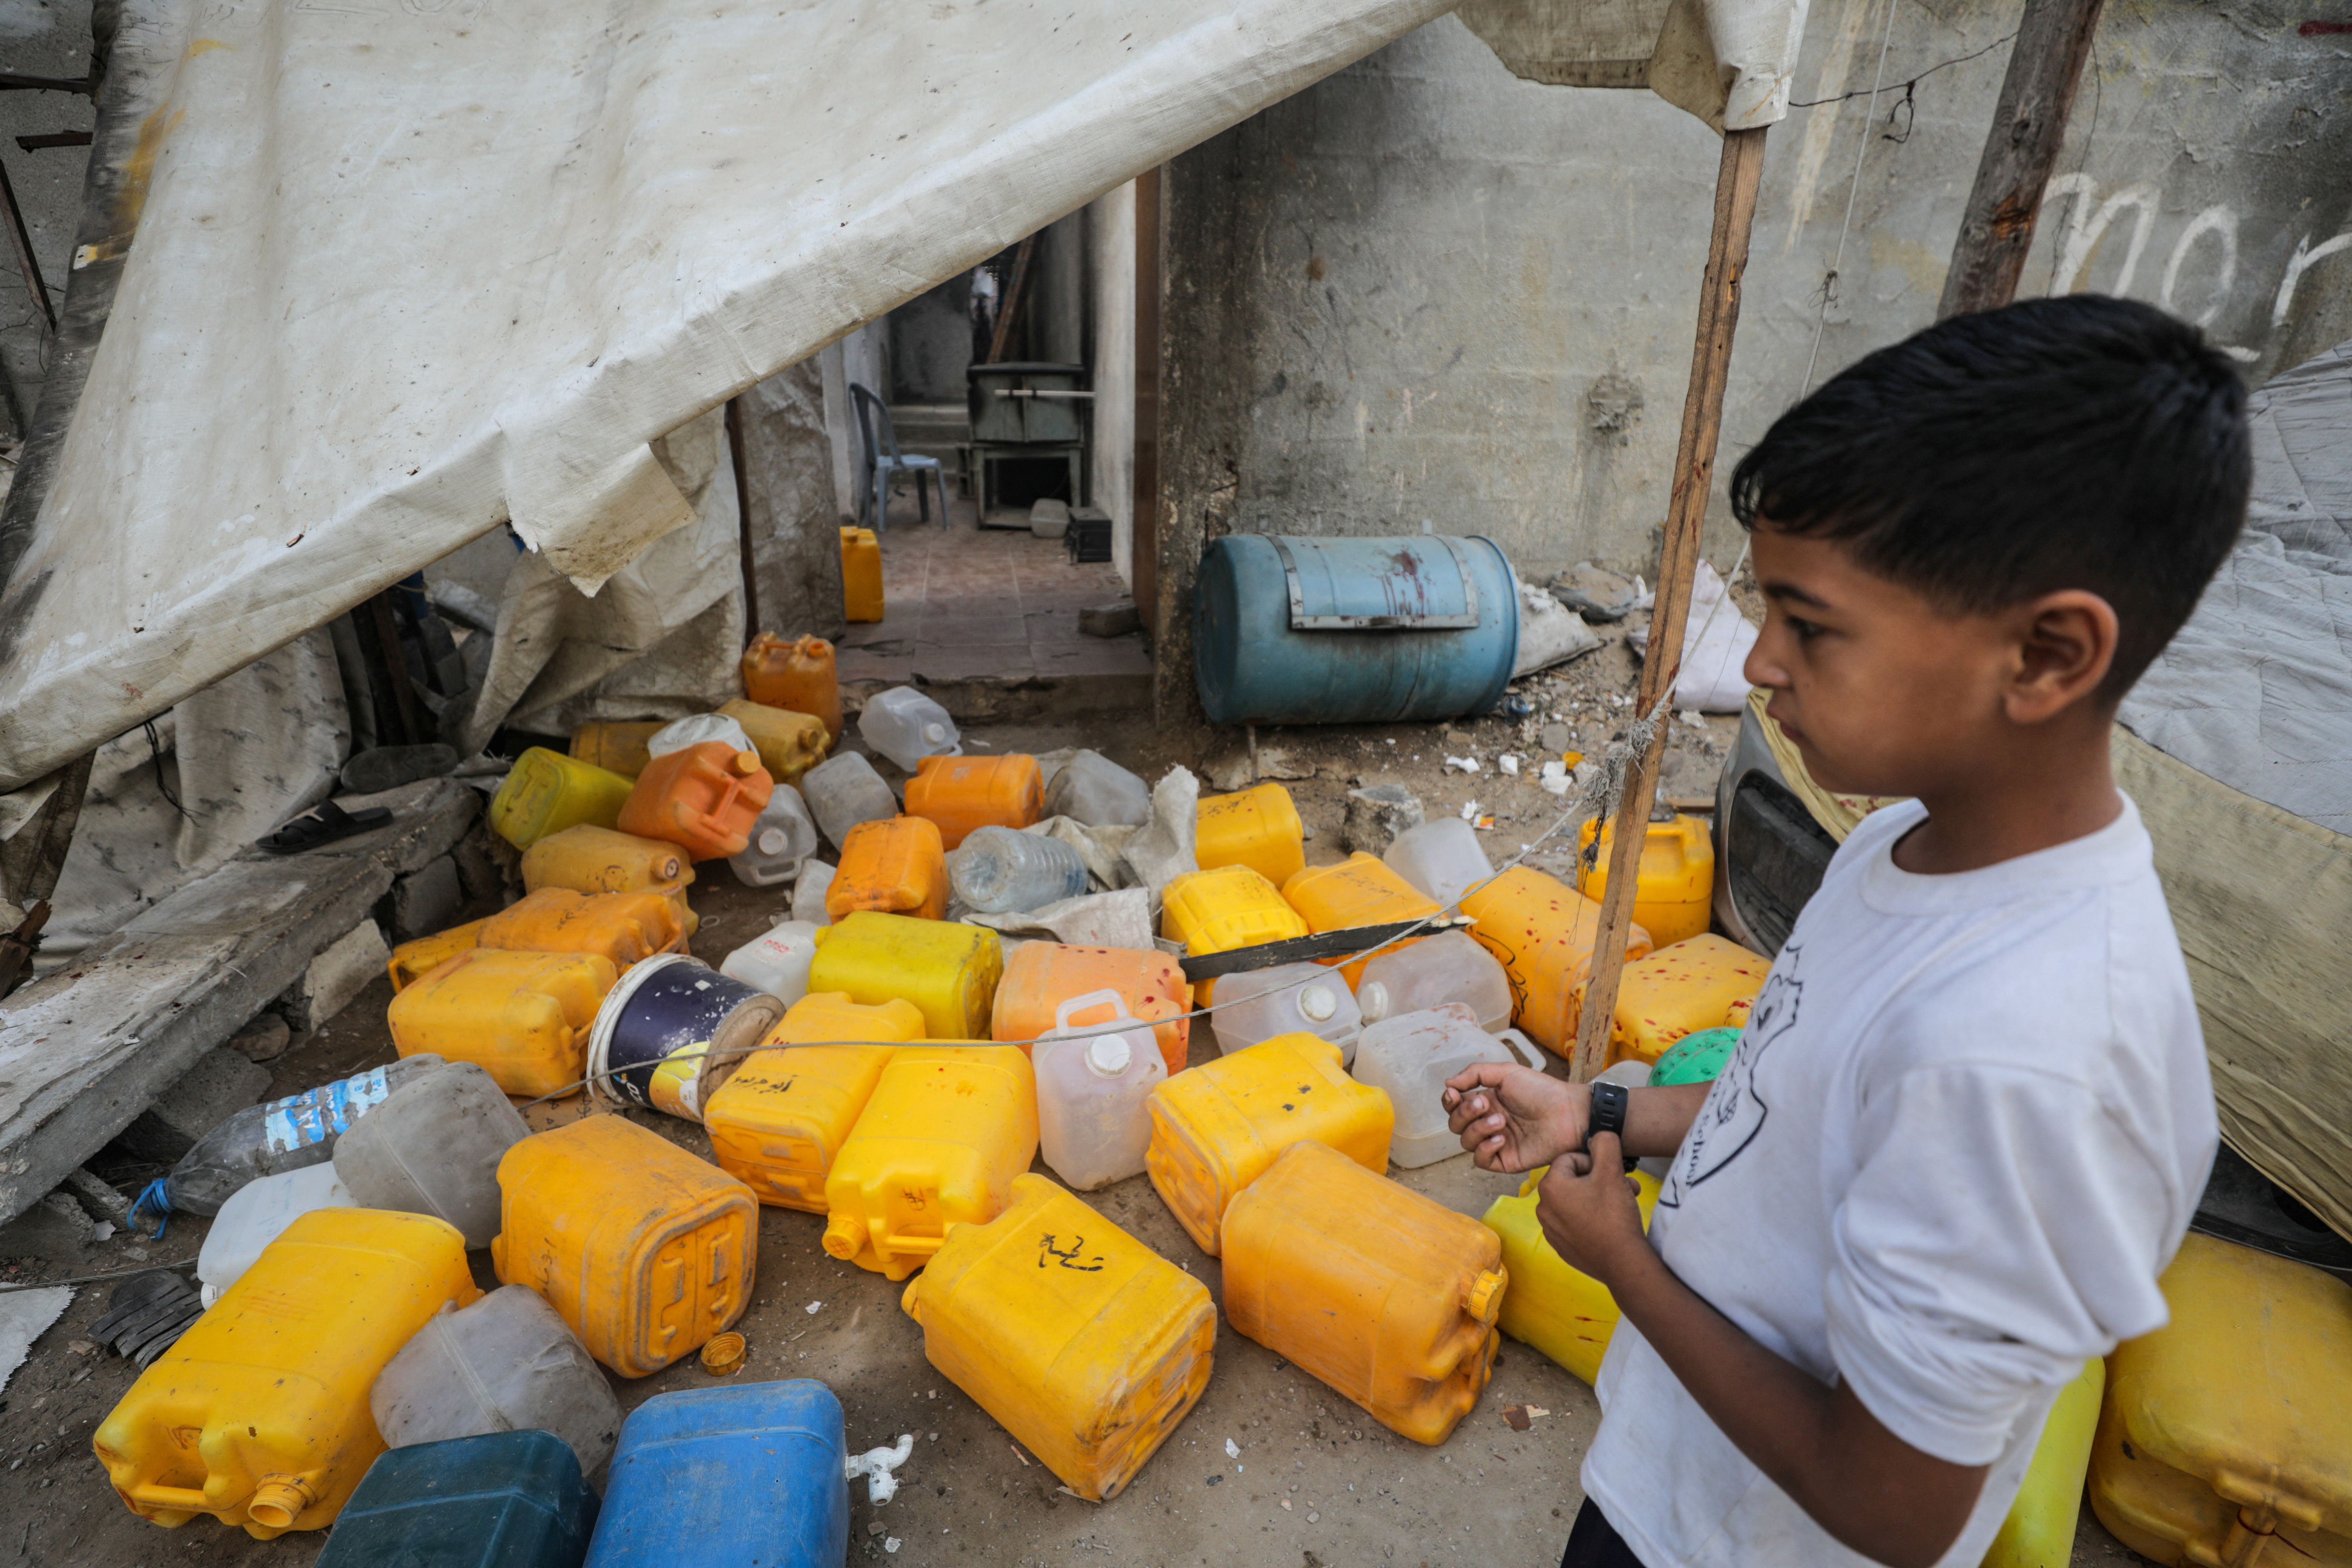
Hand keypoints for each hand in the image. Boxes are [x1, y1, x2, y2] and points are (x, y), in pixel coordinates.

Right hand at [1442, 1063, 1583, 1173]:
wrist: (1568, 1114)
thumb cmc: (1541, 1091)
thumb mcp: (1507, 1072)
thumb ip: (1475, 1073)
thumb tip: (1448, 1083)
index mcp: (1487, 1101)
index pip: (1455, 1105)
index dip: (1449, 1101)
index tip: (1454, 1094)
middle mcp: (1487, 1121)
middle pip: (1456, 1124)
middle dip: (1465, 1113)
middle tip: (1485, 1105)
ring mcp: (1495, 1142)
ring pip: (1466, 1142)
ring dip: (1478, 1129)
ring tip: (1501, 1121)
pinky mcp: (1505, 1160)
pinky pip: (1480, 1160)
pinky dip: (1484, 1149)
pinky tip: (1500, 1139)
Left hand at [1533, 1132, 1650, 1290]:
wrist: (1622, 1262)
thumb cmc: (1614, 1214)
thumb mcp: (1612, 1170)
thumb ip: (1604, 1143)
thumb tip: (1598, 1135)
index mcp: (1549, 1186)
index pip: (1570, 1159)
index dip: (1594, 1163)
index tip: (1612, 1174)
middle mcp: (1543, 1208)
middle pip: (1573, 1181)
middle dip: (1600, 1181)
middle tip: (1625, 1187)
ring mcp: (1551, 1230)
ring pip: (1576, 1201)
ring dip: (1598, 1198)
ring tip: (1620, 1205)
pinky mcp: (1561, 1246)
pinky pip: (1575, 1222)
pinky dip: (1591, 1219)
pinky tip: (1609, 1224)